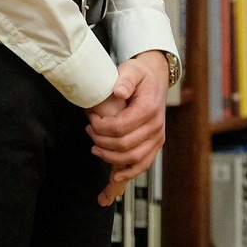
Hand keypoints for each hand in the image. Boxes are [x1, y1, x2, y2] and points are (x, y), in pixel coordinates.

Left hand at [88, 51, 169, 206]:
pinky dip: (130, 172)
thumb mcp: (132, 69)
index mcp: (149, 109)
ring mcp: (157, 137)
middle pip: (124, 144)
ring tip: (95, 148)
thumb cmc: (141, 75)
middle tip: (89, 131)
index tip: (90, 119)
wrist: (157, 78)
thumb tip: (118, 91)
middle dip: (101, 141)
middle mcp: (156, 126)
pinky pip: (144, 163)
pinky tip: (115, 177)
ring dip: (110, 157)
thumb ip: (124, 79)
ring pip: (133, 158)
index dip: (101, 127)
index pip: (120, 127)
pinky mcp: (156, 143)